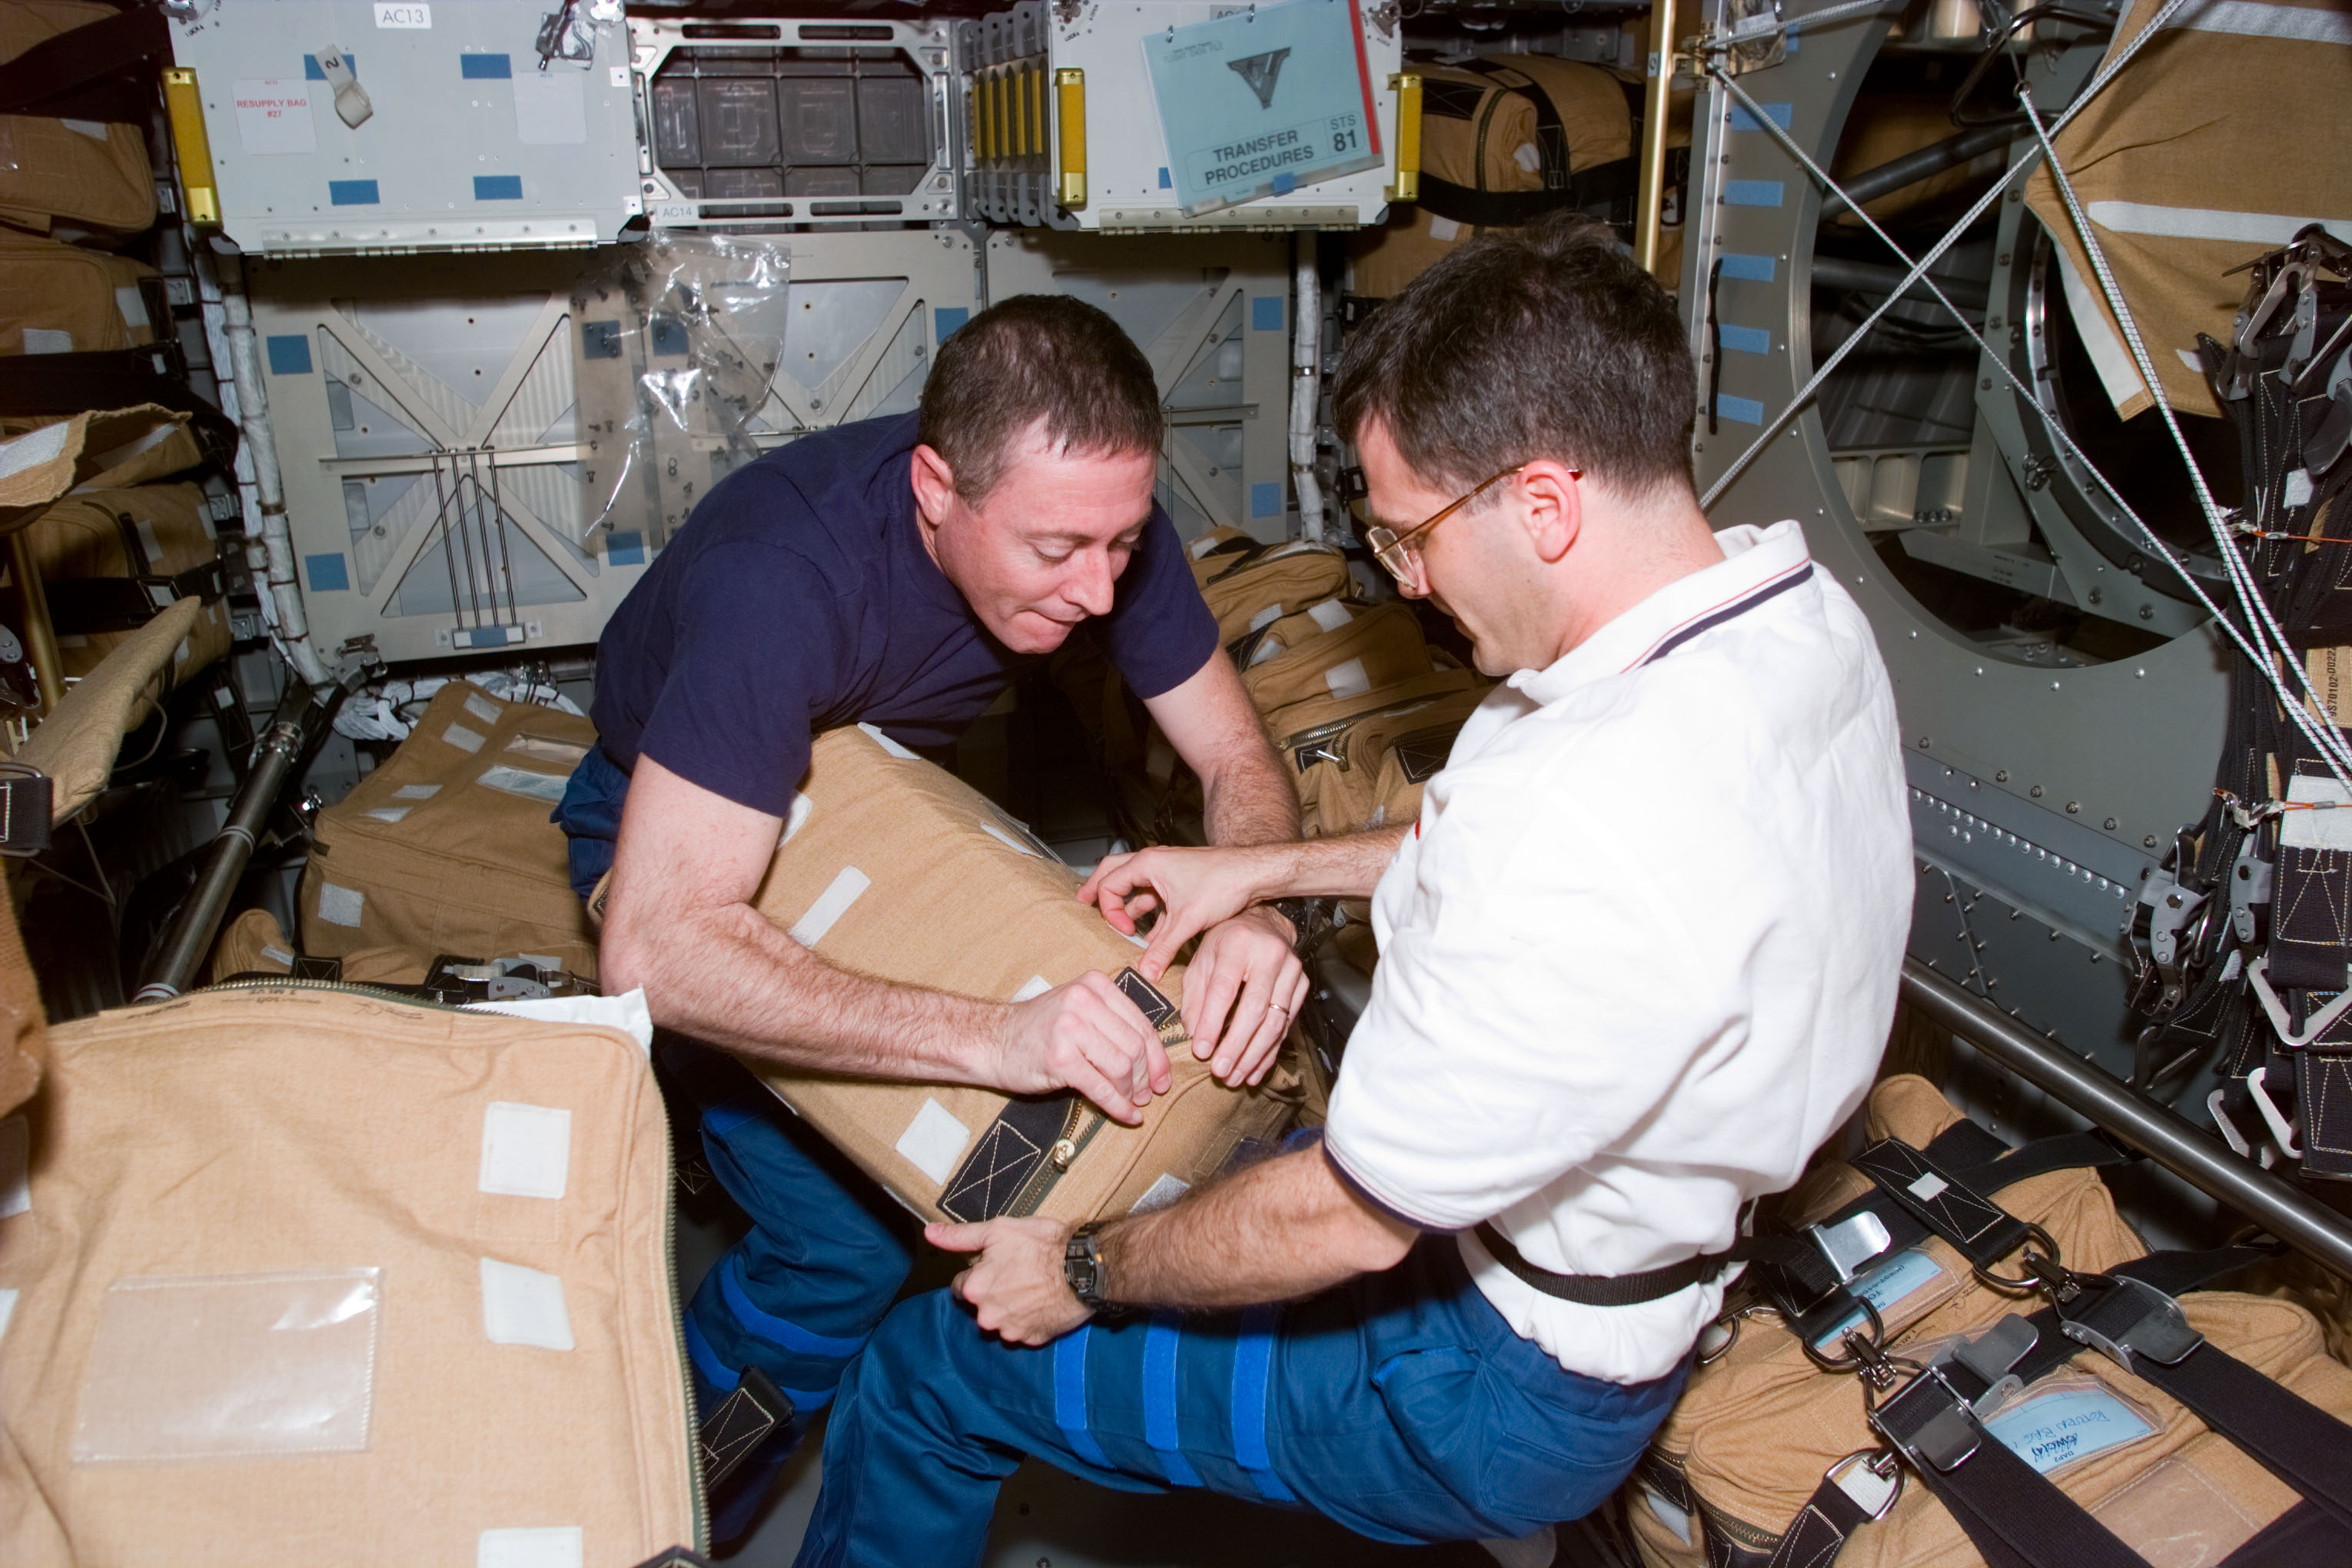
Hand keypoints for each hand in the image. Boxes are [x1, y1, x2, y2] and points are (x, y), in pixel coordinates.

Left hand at [929, 1217, 1090, 1344]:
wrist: (1086, 1267)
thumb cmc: (1043, 1245)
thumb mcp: (998, 1231)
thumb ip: (960, 1237)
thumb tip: (929, 1233)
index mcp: (975, 1290)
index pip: (961, 1286)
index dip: (978, 1272)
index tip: (996, 1263)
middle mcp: (988, 1316)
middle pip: (981, 1305)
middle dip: (994, 1291)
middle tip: (1017, 1272)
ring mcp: (1012, 1331)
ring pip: (1002, 1319)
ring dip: (1011, 1307)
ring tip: (1033, 1286)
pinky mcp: (1035, 1339)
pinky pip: (1025, 1330)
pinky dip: (1031, 1318)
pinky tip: (1043, 1301)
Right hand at [994, 970, 1172, 1125]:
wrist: (991, 1041)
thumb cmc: (1038, 1030)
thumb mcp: (1078, 1010)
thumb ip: (1113, 1024)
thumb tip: (1154, 1062)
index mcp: (1095, 984)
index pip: (1140, 1023)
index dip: (1157, 1056)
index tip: (1163, 1077)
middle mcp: (1084, 1000)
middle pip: (1134, 1045)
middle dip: (1146, 1076)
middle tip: (1149, 1095)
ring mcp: (1070, 1028)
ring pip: (1121, 1066)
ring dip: (1131, 1091)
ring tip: (1133, 1102)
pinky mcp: (1059, 1058)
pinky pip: (1101, 1087)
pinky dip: (1118, 1105)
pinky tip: (1127, 1115)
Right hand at [1079, 844, 1283, 978]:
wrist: (1253, 874)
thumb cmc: (1222, 882)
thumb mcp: (1187, 920)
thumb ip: (1163, 948)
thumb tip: (1147, 972)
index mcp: (1147, 863)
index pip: (1109, 884)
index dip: (1110, 911)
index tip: (1124, 931)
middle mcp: (1154, 863)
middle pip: (1114, 872)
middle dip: (1099, 890)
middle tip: (1082, 901)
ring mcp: (1168, 871)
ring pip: (1137, 887)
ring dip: (1129, 906)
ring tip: (1122, 928)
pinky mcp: (1181, 882)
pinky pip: (1156, 896)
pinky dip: (1150, 913)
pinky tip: (1152, 934)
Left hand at [1182, 909, 1308, 1085]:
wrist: (1263, 923)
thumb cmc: (1227, 942)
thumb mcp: (1201, 960)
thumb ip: (1194, 996)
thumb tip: (1193, 1033)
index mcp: (1238, 944)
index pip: (1224, 990)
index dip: (1212, 1023)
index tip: (1201, 1050)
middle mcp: (1269, 955)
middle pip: (1254, 1009)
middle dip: (1236, 1046)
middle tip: (1220, 1071)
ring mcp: (1291, 971)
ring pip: (1275, 1022)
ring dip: (1254, 1055)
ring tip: (1235, 1076)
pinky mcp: (1302, 986)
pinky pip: (1287, 1025)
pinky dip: (1269, 1052)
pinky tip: (1254, 1069)